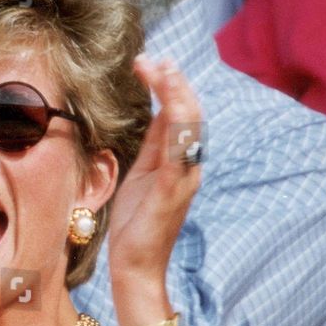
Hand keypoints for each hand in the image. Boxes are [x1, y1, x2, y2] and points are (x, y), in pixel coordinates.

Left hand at [107, 58, 202, 317]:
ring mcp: (183, 179)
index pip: (180, 115)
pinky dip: (175, 128)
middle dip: (173, 83)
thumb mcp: (142, 173)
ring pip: (189, 128)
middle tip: (154, 59)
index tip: (151, 62)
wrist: (135, 266)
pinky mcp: (171, 192)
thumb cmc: (136, 223)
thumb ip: (152, 144)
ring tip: (161, 71)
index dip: (169, 86)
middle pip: (189, 115)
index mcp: (179, 162)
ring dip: (175, 96)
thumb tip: (157, 111)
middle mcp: (188, 167)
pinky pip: (178, 154)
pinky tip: (166, 107)